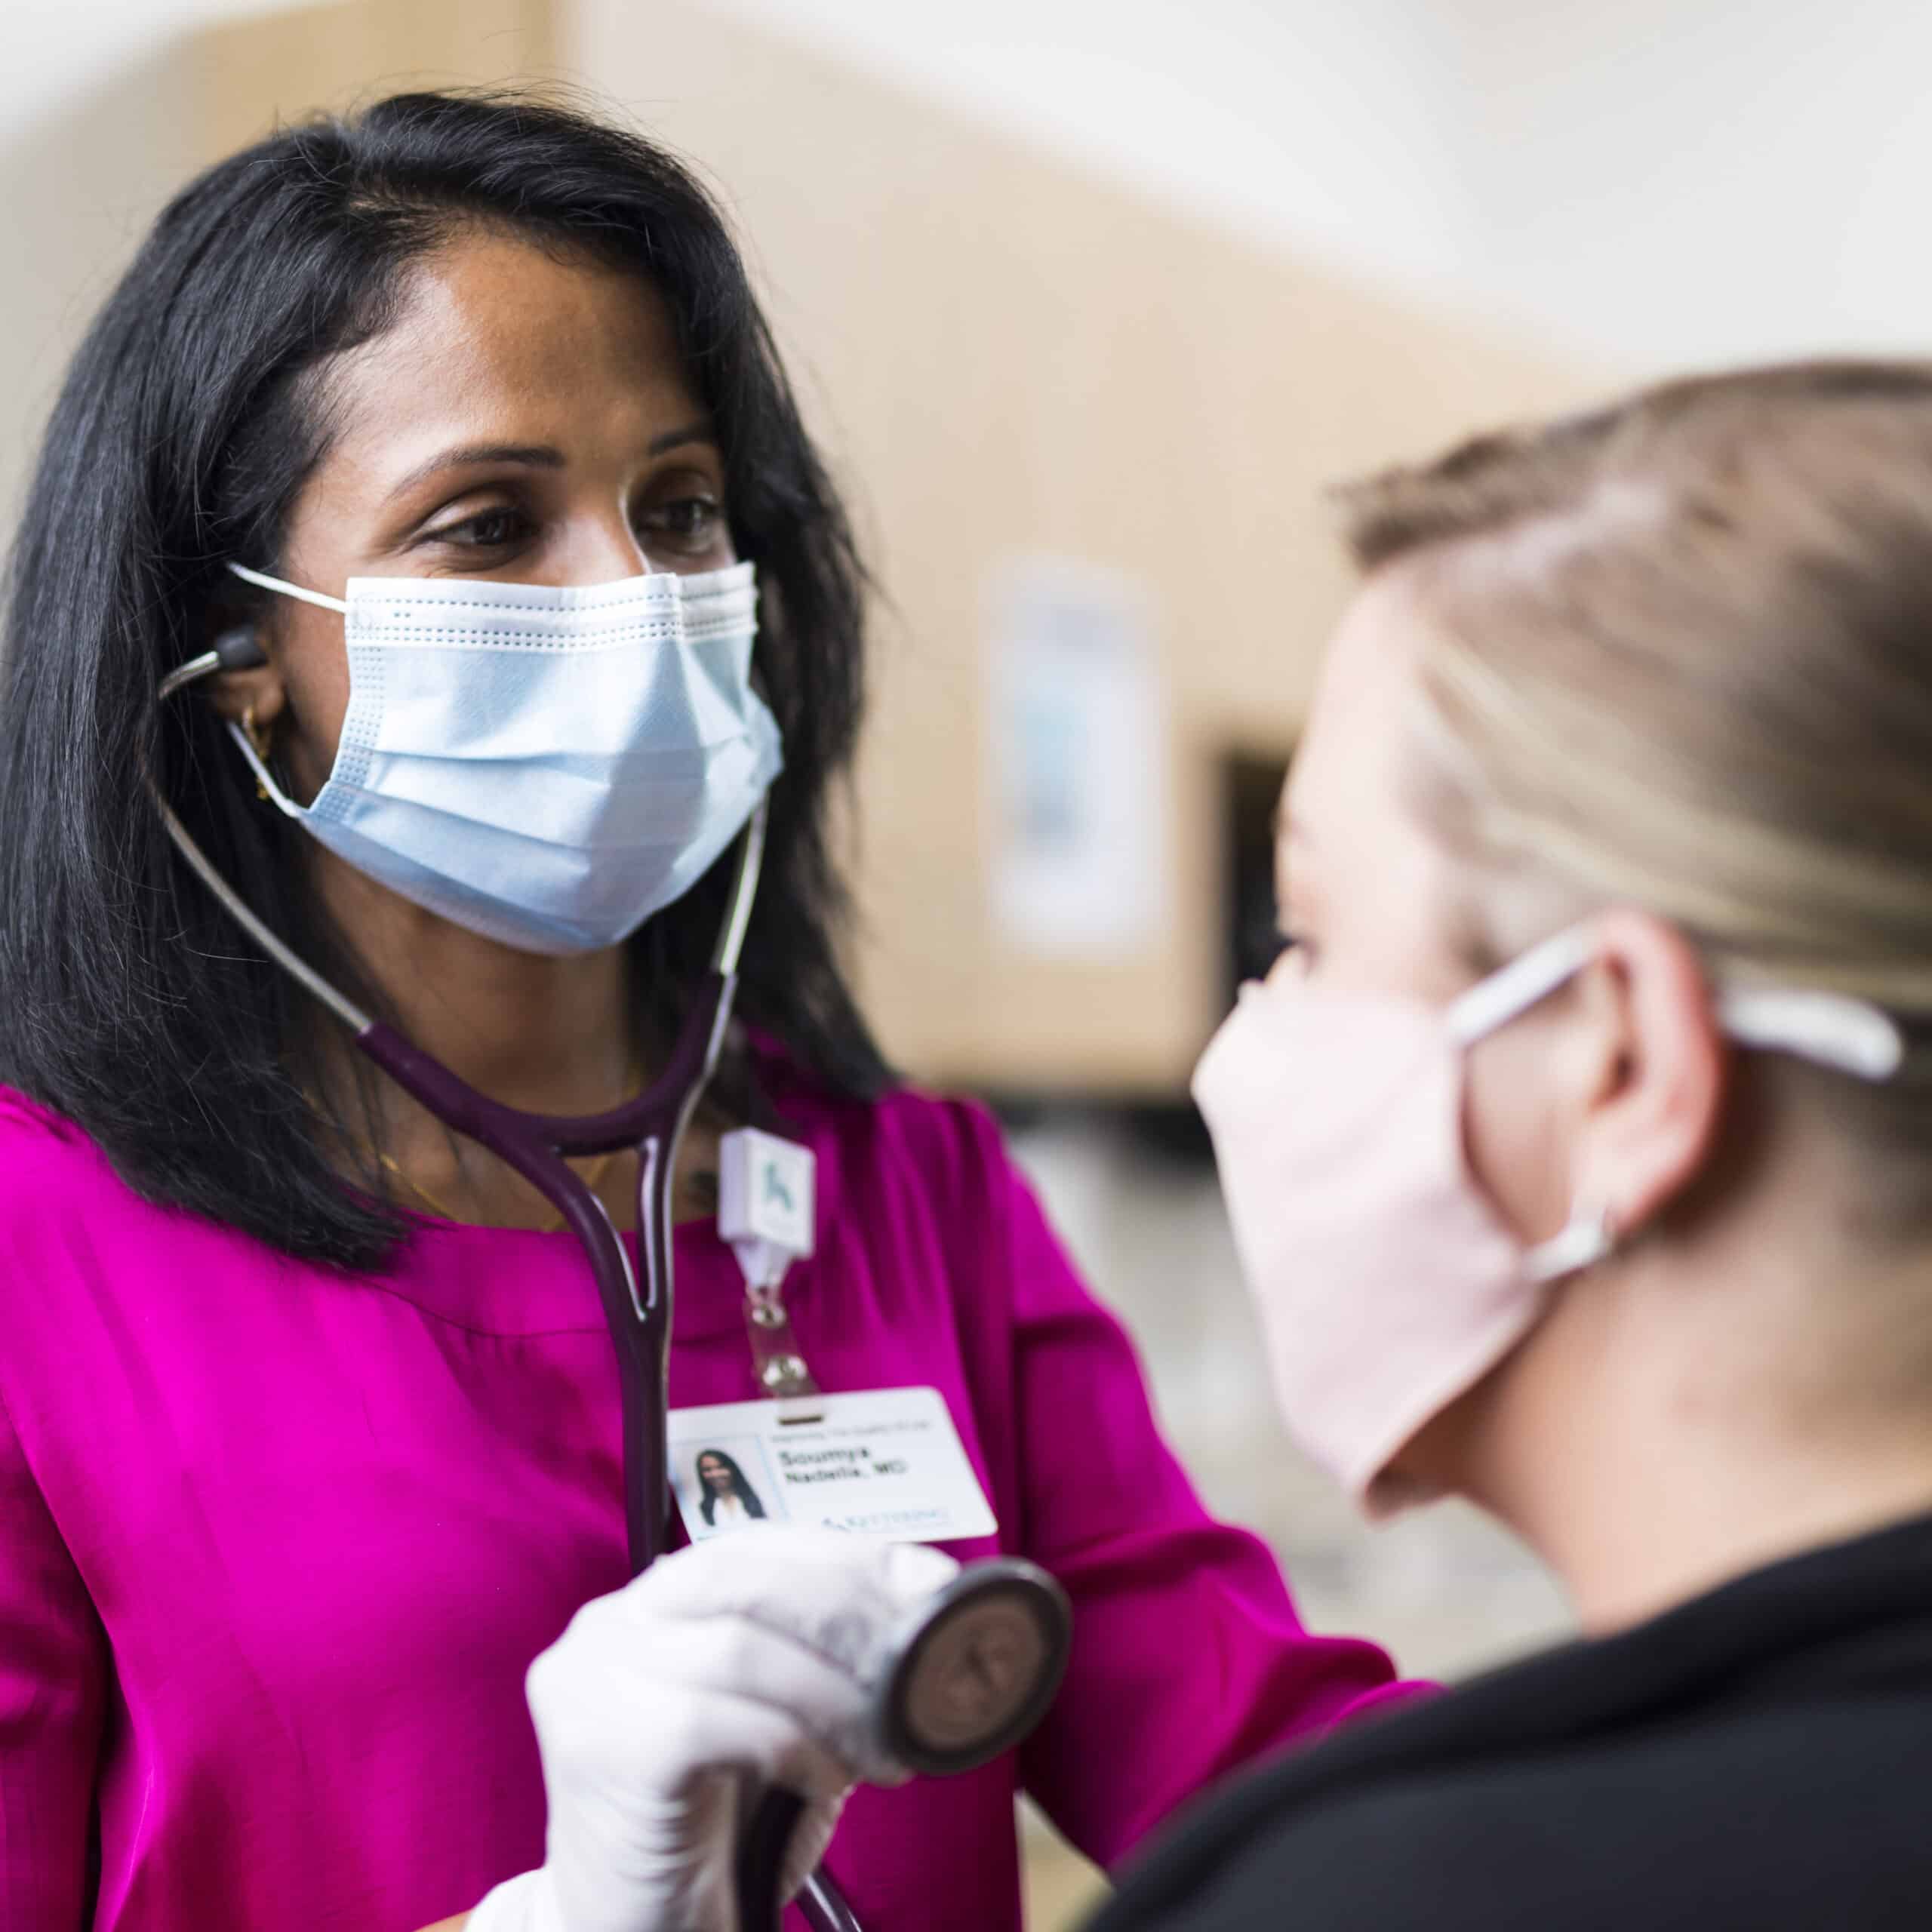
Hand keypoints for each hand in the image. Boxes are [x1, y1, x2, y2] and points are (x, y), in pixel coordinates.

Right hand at [465, 1529, 959, 1931]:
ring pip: (740, 1646)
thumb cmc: (720, 1830)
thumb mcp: (783, 1723)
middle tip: (920, 1668)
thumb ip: (824, 1658)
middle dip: (850, 1614)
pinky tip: (827, 1783)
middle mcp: (611, 1622)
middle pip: (748, 1577)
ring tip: (886, 1746)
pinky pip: (717, 1721)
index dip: (853, 1558)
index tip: (934, 1586)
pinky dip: (793, 1746)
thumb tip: (930, 1598)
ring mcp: (593, 1677)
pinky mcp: (600, 1743)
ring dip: (834, 1694)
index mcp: (655, 1601)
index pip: (762, 1543)